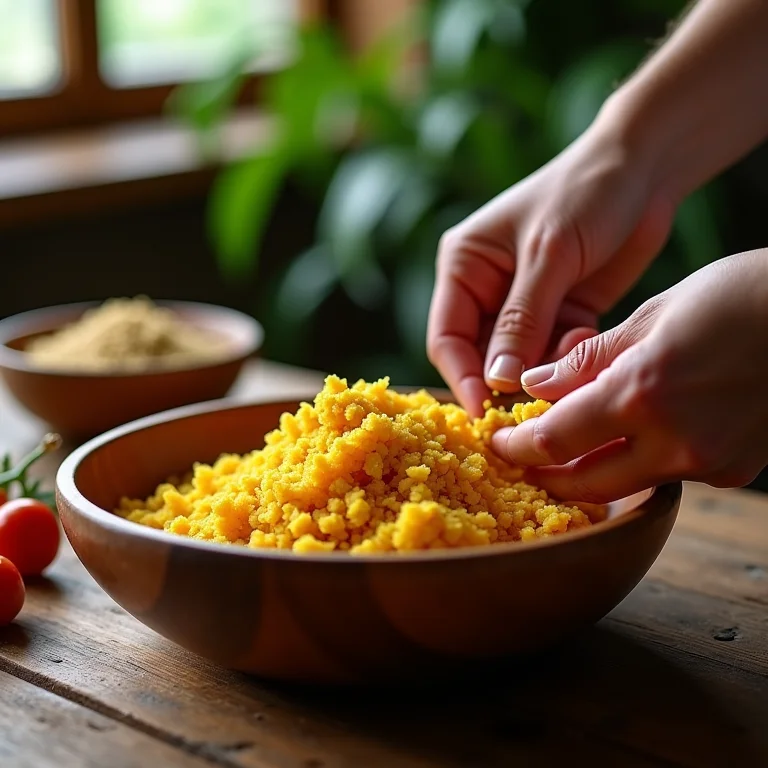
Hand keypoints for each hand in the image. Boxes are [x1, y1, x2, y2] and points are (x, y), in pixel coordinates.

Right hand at [427, 112, 675, 416]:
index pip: (447, 337)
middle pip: (480, 357)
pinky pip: (553, 354)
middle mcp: (486, 289)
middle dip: (504, 381)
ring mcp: (524, 304)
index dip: (462, 378)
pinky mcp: (561, 313)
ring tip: (573, 352)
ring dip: (543, 370)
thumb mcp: (549, 255)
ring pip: (519, 362)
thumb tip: (495, 383)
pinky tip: (587, 337)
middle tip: (531, 406)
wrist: (645, 167)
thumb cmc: (585, 194)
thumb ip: (521, 321)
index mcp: (464, 266)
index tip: (484, 414)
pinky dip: (567, 358)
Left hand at [492, 250, 767, 502]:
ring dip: (591, 471)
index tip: (497, 442)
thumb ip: (588, 360)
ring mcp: (708, 462)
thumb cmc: (740, 297)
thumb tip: (535, 385)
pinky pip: (667, 474)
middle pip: (585, 483)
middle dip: (546, 474)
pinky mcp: (733, 471)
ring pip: (626, 483)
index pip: (554, 440)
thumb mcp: (653, 315)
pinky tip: (633, 432)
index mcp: (642, 393)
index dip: (517, 446)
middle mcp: (674, 441)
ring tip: (570, 444)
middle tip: (522, 457)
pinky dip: (639, 459)